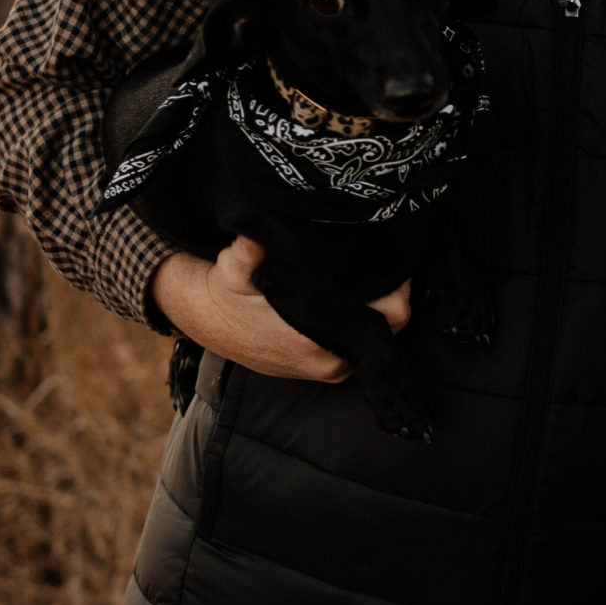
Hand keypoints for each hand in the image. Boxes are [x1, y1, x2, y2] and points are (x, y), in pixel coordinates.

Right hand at [150, 237, 411, 382]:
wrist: (208, 320)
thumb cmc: (226, 293)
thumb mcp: (233, 269)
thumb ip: (248, 253)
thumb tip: (254, 236)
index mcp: (316, 341)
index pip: (388, 318)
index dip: (397, 288)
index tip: (396, 263)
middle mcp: (329, 362)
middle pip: (388, 329)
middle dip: (388, 296)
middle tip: (384, 264)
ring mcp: (329, 369)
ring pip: (375, 337)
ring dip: (374, 310)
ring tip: (368, 277)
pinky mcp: (326, 368)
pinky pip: (359, 344)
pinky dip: (360, 322)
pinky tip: (353, 296)